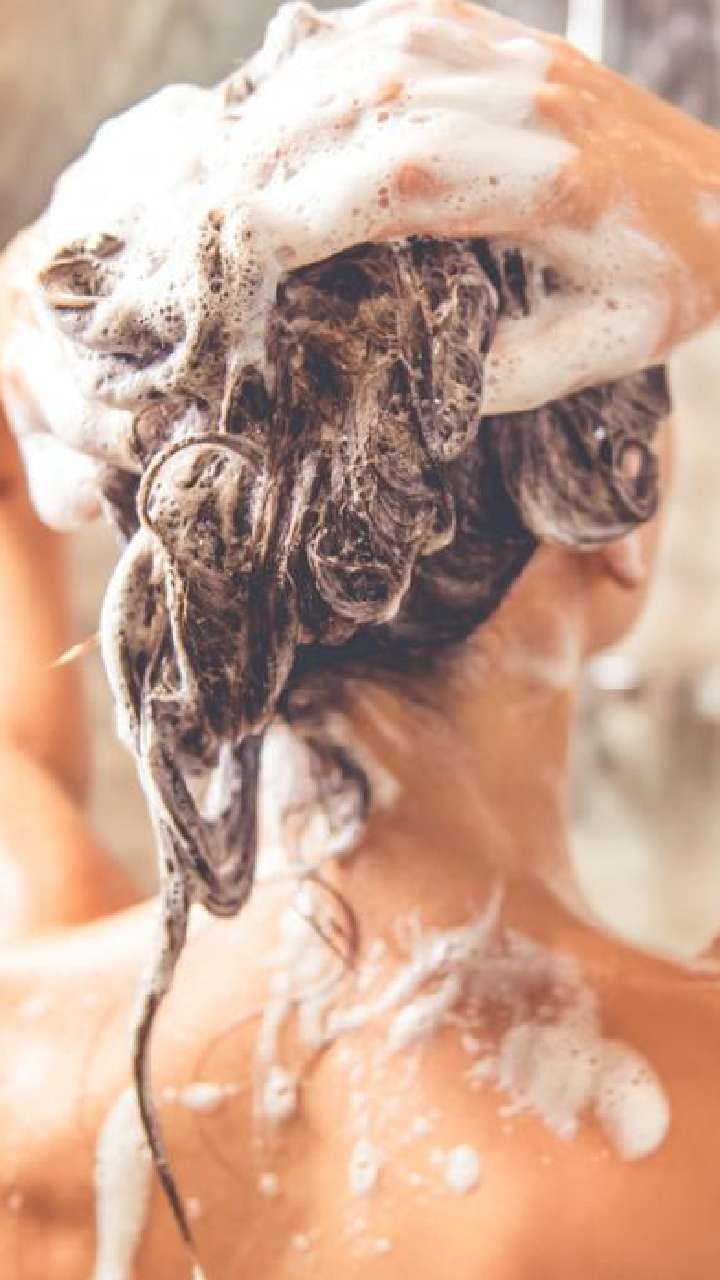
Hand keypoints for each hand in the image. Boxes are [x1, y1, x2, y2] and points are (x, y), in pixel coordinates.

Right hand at [4, 0, 719, 532]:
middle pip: (363, 102)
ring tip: (221, 170)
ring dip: (280, 109)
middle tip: (205, 223)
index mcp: (554, 180)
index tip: (242, 261)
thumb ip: (503, 371)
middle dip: (268, 161)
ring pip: (364, 54)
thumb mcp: (602, 351)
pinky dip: (317, 66)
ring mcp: (511, 53)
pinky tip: (274, 109)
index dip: (307, 209)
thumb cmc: (667, 283)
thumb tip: (398, 371)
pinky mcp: (499, 36)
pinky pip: (385, 27)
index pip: (403, 174)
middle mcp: (527, 97)